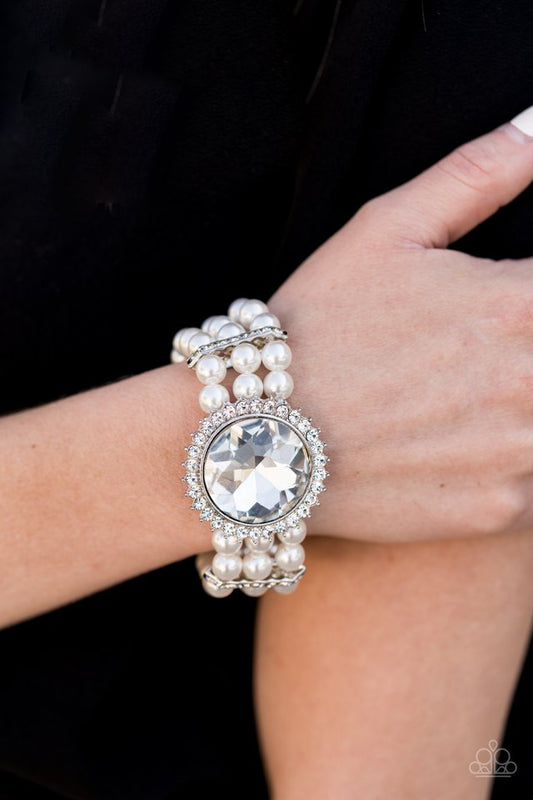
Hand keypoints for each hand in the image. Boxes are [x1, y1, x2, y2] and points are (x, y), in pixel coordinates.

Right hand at [270, 113, 532, 541]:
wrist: (254, 436)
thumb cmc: (315, 327)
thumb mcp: (385, 230)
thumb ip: (476, 175)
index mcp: (517, 302)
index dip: (518, 301)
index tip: (490, 316)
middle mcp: (531, 381)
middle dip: (513, 355)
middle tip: (450, 362)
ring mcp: (518, 454)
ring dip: (514, 413)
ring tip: (445, 406)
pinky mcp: (496, 511)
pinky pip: (526, 485)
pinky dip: (498, 469)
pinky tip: (441, 452)